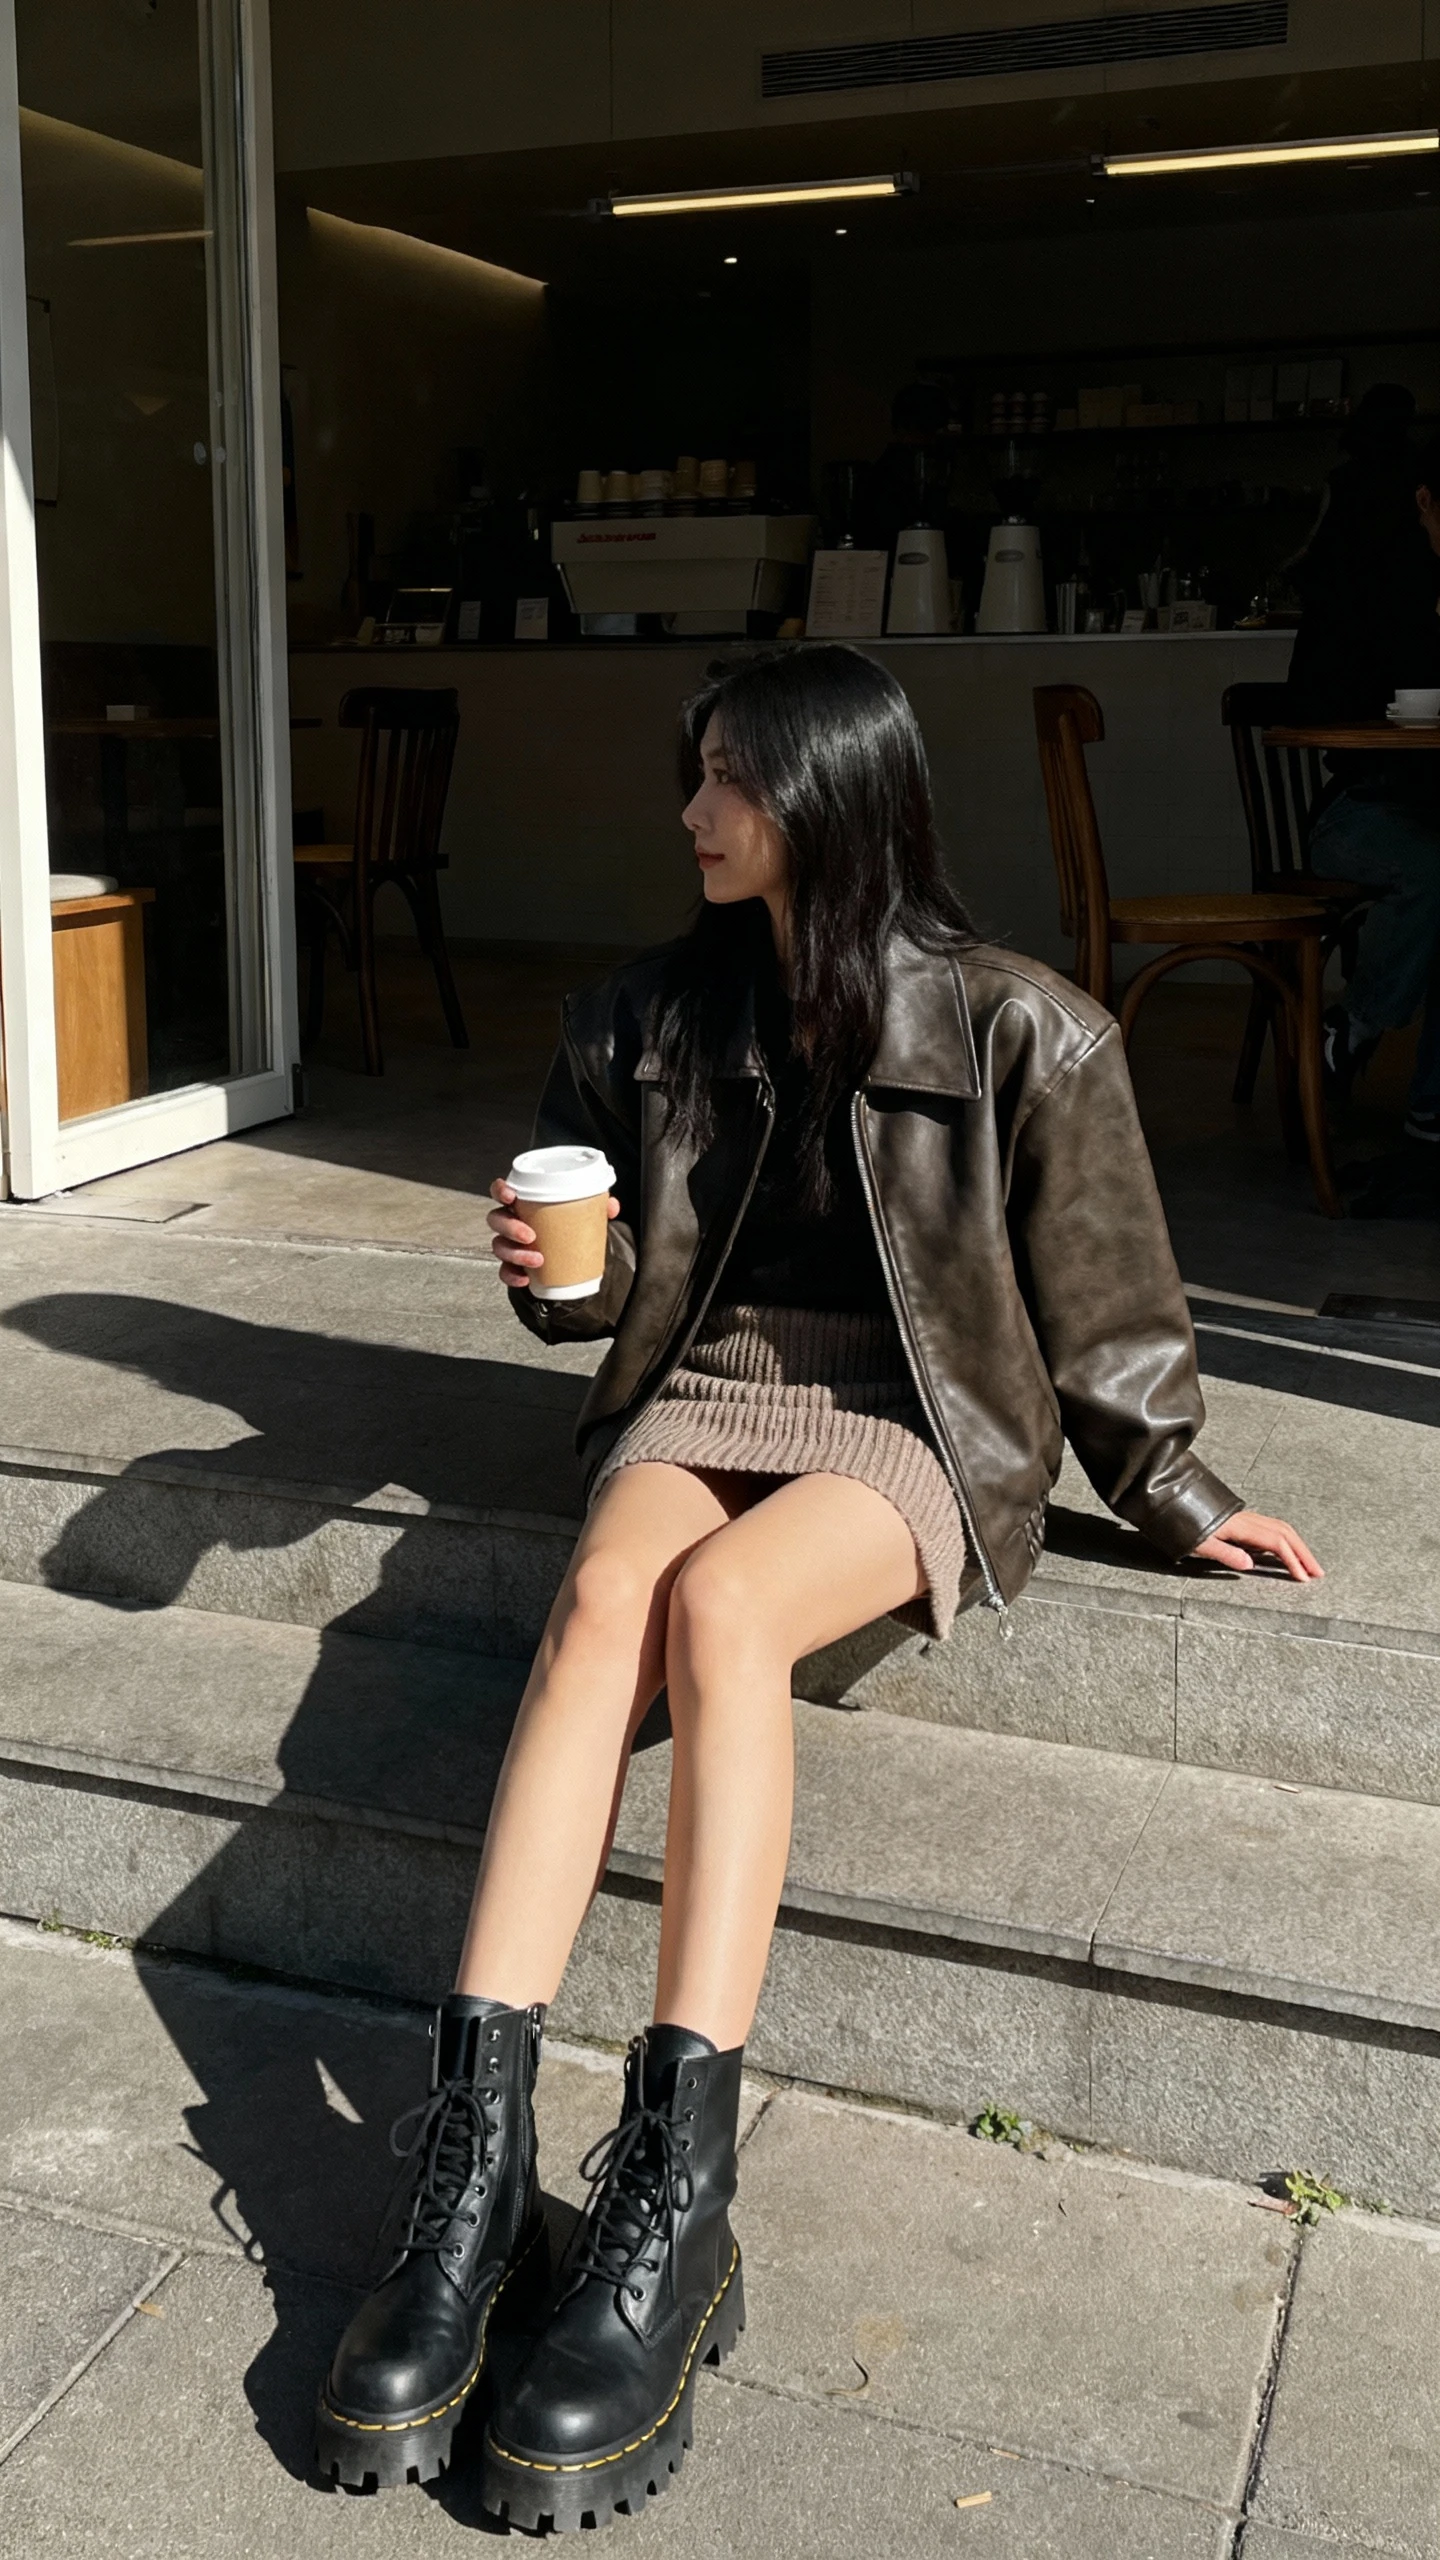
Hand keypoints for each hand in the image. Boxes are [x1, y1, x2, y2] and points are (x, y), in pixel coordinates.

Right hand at [486, 1179, 619, 1289]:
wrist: (571, 1259)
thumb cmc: (569, 1229)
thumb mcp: (584, 1215)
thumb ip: (596, 1207)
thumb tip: (611, 1205)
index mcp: (523, 1204)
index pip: (501, 1191)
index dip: (500, 1190)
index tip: (511, 1196)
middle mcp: (511, 1222)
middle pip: (496, 1219)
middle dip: (510, 1226)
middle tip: (530, 1235)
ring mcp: (510, 1245)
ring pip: (499, 1246)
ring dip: (516, 1253)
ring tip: (538, 1259)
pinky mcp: (513, 1267)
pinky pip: (504, 1272)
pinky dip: (513, 1276)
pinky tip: (526, 1278)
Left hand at [1189, 1509, 1322, 1581]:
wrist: (1176, 1504)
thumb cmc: (1186, 1527)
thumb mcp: (1201, 1544)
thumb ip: (1225, 1553)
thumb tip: (1249, 1564)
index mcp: (1242, 1526)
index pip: (1276, 1543)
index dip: (1292, 1560)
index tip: (1303, 1577)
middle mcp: (1250, 1520)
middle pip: (1286, 1534)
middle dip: (1304, 1554)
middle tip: (1318, 1573)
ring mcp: (1249, 1519)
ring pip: (1282, 1529)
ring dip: (1299, 1547)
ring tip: (1310, 1566)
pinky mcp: (1246, 1522)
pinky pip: (1274, 1529)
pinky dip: (1288, 1541)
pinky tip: (1290, 1554)